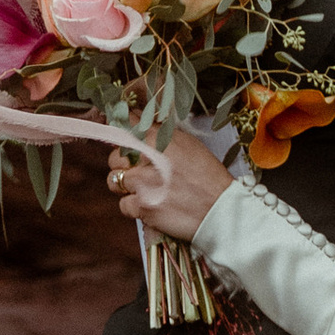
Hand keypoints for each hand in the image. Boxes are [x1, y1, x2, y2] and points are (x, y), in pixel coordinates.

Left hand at [111, 132, 231, 239]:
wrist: (220, 210)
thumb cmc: (209, 177)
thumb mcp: (190, 145)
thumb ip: (164, 135)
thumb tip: (145, 125)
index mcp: (158, 140)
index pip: (128, 126)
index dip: (122, 131)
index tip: (124, 138)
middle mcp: (147, 160)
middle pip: (114, 157)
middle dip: (123, 164)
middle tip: (138, 171)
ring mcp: (142, 185)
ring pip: (114, 181)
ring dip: (126, 186)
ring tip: (143, 190)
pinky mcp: (143, 208)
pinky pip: (123, 205)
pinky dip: (133, 207)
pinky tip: (149, 205)